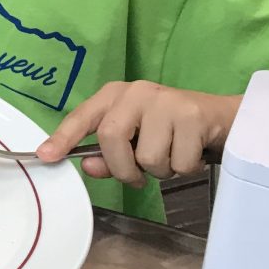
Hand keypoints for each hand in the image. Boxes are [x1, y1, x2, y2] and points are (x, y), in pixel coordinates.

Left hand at [36, 82, 241, 187]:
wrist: (223, 119)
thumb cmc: (170, 132)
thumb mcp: (135, 142)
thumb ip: (108, 156)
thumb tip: (89, 166)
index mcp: (114, 96)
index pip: (82, 117)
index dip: (62, 138)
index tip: (45, 156)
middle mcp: (136, 92)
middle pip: (111, 138)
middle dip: (124, 168)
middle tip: (140, 176)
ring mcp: (164, 101)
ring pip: (147, 157)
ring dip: (161, 171)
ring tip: (173, 155)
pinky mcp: (192, 115)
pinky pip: (178, 163)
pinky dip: (185, 169)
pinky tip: (192, 153)